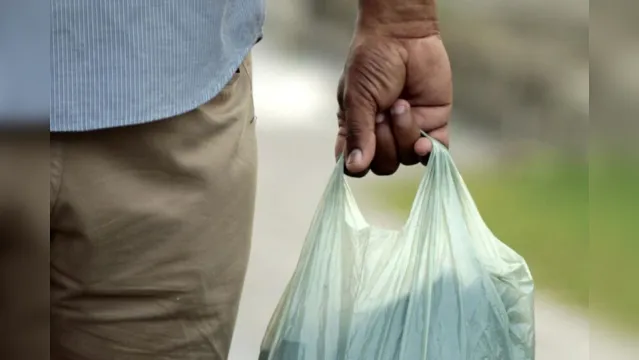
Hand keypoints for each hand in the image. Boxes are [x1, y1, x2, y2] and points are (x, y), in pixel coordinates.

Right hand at [335, 28, 451, 175]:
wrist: (402, 35)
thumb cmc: (372, 62)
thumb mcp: (357, 97)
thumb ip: (358, 134)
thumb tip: (354, 167)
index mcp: (357, 129)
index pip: (356, 165)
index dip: (358, 164)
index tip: (360, 151)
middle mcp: (382, 134)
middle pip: (384, 166)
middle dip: (384, 143)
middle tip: (382, 113)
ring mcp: (408, 130)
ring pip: (408, 158)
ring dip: (404, 134)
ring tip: (402, 104)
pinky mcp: (433, 123)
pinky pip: (435, 151)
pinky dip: (429, 151)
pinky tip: (424, 143)